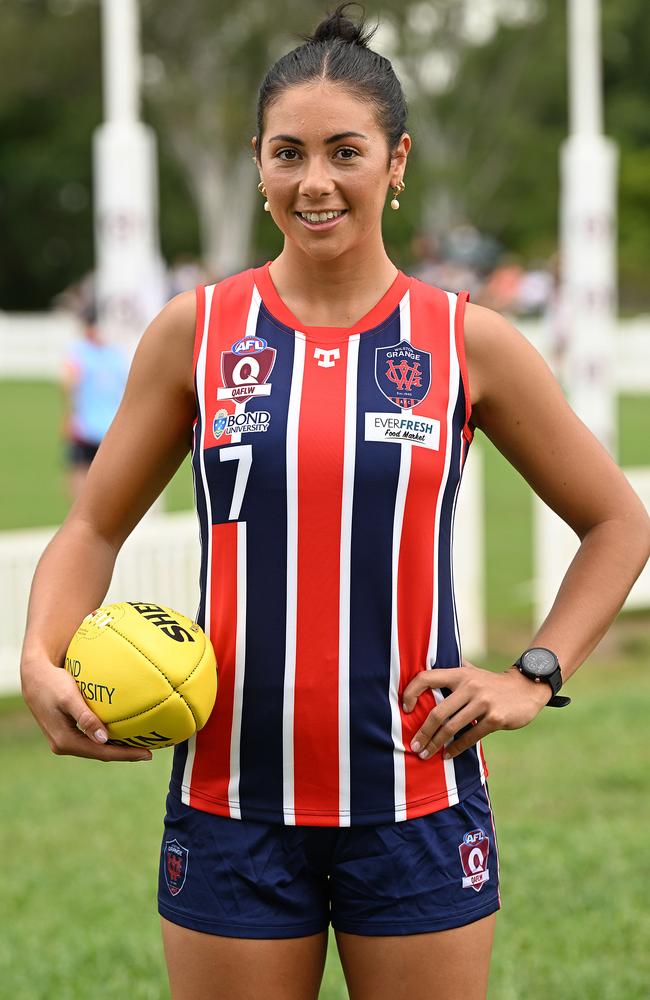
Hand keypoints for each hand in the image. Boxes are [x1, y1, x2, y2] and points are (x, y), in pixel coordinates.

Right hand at [21, 658, 151, 761]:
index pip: (101, 753)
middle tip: (149, 752)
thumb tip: (103, 739)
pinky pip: (91, 739)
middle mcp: (63, 745)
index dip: (125, 755)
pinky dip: (107, 738)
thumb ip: (86, 718)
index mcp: (65, 741)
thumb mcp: (69, 698)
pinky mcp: (66, 731)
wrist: (33, 676)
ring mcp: (64, 739)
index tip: (146, 754)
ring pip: (96, 748)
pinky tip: (121, 732)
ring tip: (139, 745)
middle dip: (124, 754)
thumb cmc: (52, 683)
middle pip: (100, 754)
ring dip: (116, 747)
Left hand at [401, 659, 550, 759]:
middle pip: (437, 712)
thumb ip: (454, 671)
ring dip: (436, 744)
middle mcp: (469, 685)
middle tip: (414, 746)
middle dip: (423, 732)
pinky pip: (470, 736)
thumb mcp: (473, 671)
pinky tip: (448, 755)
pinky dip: (456, 748)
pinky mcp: (495, 717)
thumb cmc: (492, 683)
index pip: (427, 677)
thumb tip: (428, 667)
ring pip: (452, 727)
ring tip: (426, 754)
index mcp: (460, 673)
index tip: (405, 708)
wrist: (527, 688)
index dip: (411, 692)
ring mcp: (483, 702)